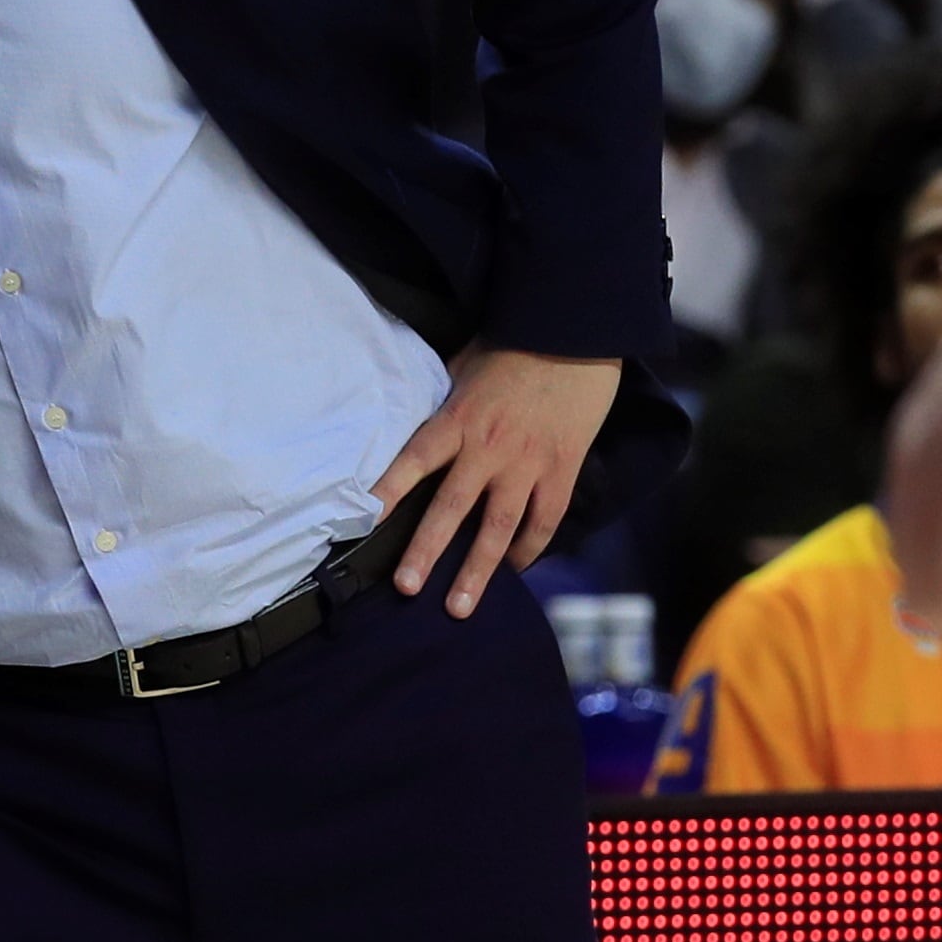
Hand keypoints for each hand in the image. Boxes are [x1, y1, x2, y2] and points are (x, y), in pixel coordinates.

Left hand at [372, 348, 620, 613]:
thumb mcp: (464, 364)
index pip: (415, 460)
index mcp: (458, 418)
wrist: (576, 335)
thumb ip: (443, 401)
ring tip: (460, 606)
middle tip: (406, 587)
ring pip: (499, 526)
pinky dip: (529, 548)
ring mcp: (528, 463)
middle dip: (427, 551)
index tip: (366, 521)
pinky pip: (544, 520)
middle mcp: (489, 447)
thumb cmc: (513, 346)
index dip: (389, 490)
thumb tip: (415, 421)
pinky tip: (514, 570)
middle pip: (452, 507)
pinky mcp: (562, 470)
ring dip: (479, 570)